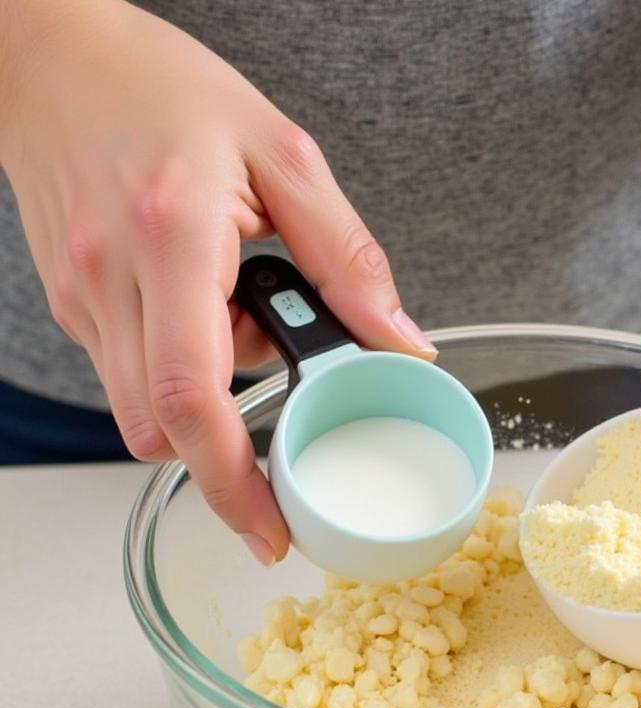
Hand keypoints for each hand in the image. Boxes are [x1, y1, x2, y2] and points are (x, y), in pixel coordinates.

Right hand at [0, 0, 433, 564]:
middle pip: (161, 431)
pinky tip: (202, 313)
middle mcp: (113, 283)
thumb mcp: (284, 154)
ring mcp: (83, 301)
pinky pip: (129, 377)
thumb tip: (399, 341)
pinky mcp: (73, 306)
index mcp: (174, 240)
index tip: (271, 530)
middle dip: (225, 457)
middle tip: (278, 422)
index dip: (233, 484)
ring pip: (143, 413)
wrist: (53, 57)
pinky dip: (177, 374)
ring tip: (239, 324)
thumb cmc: (164, 89)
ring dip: (205, 406)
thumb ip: (347, 257)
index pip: (195, 398)